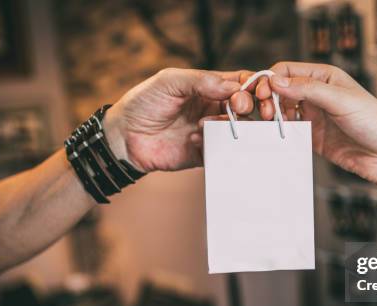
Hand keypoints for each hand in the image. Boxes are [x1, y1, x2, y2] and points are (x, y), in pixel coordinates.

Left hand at [102, 68, 253, 172]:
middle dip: (246, 106)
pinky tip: (193, 140)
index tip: (254, 91)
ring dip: (228, 126)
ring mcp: (211, 132)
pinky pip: (223, 152)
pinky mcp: (205, 153)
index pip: (241, 83)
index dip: (253, 86)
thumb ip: (201, 80)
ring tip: (204, 126)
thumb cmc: (143, 103)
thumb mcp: (169, 81)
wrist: (123, 137)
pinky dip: (214, 145)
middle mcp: (214, 109)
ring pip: (239, 130)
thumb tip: (234, 87)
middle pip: (246, 107)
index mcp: (209, 87)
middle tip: (236, 107)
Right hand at [249, 62, 376, 184]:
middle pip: (280, 90)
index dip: (271, 80)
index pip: (287, 71)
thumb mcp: (341, 100)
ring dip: (272, 116)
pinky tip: (279, 136)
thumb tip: (277, 81)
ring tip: (269, 125)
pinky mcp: (313, 137)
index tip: (263, 93)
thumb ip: (308, 89)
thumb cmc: (375, 121)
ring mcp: (314, 116)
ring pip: (281, 111)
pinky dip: (280, 132)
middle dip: (268, 99)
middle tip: (264, 112)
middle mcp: (317, 94)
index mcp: (324, 77)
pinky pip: (290, 131)